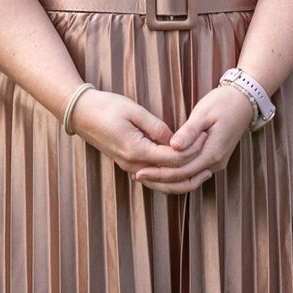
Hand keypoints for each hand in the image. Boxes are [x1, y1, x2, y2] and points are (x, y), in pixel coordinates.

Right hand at [68, 88, 203, 182]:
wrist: (81, 114)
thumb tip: (175, 140)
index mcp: (136, 151)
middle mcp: (133, 165)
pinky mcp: (128, 164)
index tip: (206, 139)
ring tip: (202, 176)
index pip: (172, 159)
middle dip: (191, 172)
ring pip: (161, 185)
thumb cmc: (107, 107)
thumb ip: (157, 127)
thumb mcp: (134, 111)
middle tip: (211, 164)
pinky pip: (153, 179)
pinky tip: (182, 175)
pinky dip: (169, 181)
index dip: (191, 151)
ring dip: (182, 183)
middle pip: (169, 179)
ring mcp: (129, 167)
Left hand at [133, 85, 254, 193]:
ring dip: (168, 178)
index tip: (140, 171)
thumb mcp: (204, 112)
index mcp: (212, 152)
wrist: (245, 101)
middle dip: (159, 178)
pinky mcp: (214, 158)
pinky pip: (193, 171)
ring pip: (188, 178)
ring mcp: (216, 162)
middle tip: (137, 175)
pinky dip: (177, 172)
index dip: (159, 173)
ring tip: (146, 175)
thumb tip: (173, 146)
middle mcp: (215, 162)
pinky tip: (163, 168)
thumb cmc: (224, 102)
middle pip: (183, 178)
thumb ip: (189, 131)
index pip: (181, 170)